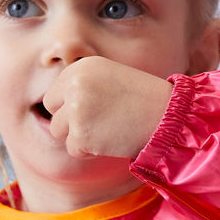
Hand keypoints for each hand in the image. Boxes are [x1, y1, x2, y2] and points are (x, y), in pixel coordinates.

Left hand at [42, 57, 173, 159]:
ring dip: (77, 136)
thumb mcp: (108, 78)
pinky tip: (109, 140)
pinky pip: (73, 149)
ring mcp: (75, 109)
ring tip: (105, 130)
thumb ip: (80, 87)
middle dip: (68, 122)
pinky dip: (88, 151)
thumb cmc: (141, 99)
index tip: (91, 111)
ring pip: (58, 131)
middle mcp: (74, 85)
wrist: (168, 116)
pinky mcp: (80, 134)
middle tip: (96, 123)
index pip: (54, 94)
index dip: (68, 106)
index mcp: (81, 68)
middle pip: (51, 111)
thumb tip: (53, 105)